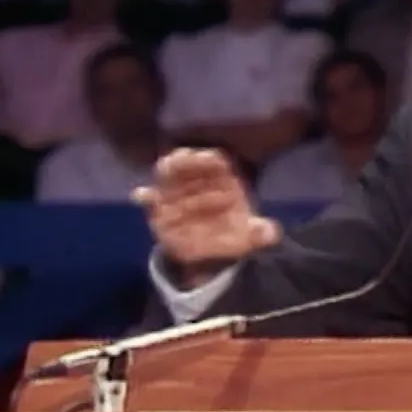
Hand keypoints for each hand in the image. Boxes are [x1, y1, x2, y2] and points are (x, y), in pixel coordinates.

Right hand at [133, 148, 280, 279]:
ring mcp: (177, 193)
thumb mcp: (251, 236)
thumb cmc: (235, 234)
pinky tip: (141, 196)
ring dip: (164, 172)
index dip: (212, 159)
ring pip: (167, 175)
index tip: (212, 160)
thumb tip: (271, 233)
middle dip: (184, 159)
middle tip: (181, 159)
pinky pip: (149, 200)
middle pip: (188, 162)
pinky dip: (145, 197)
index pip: (216, 162)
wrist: (212, 253)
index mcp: (223, 182)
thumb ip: (262, 233)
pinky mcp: (161, 210)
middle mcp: (198, 182)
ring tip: (163, 170)